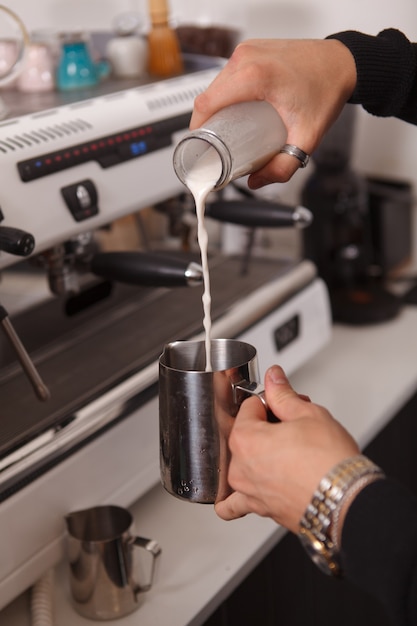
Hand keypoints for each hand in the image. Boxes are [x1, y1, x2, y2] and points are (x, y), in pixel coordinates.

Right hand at [190, 38, 356, 187]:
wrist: (342, 64)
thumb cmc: (326, 91)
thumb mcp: (306, 138)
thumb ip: (282, 167)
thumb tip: (256, 181)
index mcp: (255, 76)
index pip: (206, 104)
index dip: (197, 129)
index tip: (200, 146)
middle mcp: (247, 58)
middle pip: (208, 95)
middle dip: (207, 122)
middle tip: (216, 144)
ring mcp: (248, 50)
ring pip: (216, 84)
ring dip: (216, 107)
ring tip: (225, 128)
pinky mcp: (251, 48)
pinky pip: (227, 74)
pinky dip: (226, 93)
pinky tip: (234, 108)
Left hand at [215, 365, 358, 532]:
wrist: (347, 501)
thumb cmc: (330, 462)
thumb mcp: (308, 414)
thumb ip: (283, 394)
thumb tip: (274, 378)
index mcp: (245, 439)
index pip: (250, 407)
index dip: (272, 402)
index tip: (288, 406)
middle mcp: (240, 467)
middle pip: (247, 433)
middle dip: (270, 426)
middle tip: (298, 426)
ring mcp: (248, 491)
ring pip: (241, 464)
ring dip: (257, 455)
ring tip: (288, 451)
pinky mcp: (260, 509)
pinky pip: (233, 506)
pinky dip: (233, 499)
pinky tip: (241, 490)